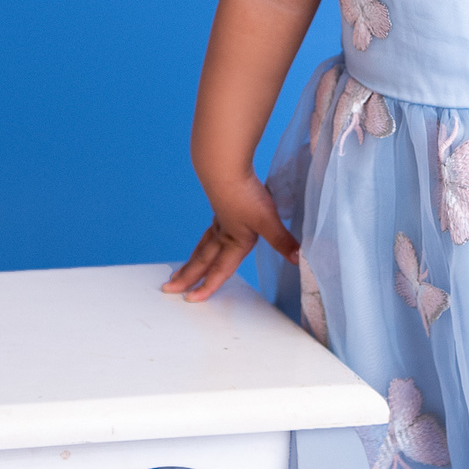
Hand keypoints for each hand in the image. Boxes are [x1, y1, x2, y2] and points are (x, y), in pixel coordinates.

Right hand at [161, 174, 298, 302]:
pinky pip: (209, 231)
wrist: (225, 168)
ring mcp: (219, 220)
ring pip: (202, 246)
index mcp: (234, 241)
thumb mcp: (267, 220)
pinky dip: (203, 241)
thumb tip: (299, 259)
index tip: (192, 300)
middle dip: (187, 277)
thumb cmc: (245, 195)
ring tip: (180, 271)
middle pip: (202, 260)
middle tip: (170, 289)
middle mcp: (223, 234)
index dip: (207, 287)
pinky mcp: (220, 207)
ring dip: (192, 261)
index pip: (220, 270)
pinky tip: (207, 239)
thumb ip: (282, 241)